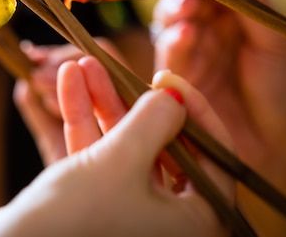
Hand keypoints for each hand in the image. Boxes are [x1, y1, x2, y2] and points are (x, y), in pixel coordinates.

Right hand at [0, 58, 234, 236]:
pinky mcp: (98, 207)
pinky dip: (86, 123)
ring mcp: (132, 213)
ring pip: (126, 147)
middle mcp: (169, 221)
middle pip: (163, 146)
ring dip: (103, 103)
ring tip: (82, 64)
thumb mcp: (122, 159)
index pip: (215, 157)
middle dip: (132, 100)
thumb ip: (154, 120)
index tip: (164, 77)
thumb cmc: (78, 218)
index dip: (193, 110)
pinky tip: (71, 84)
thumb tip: (175, 96)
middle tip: (116, 66)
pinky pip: (100, 158)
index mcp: (197, 222)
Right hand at [151, 0, 285, 234]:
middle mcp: (207, 29)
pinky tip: (186, 34)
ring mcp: (189, 53)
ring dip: (176, 12)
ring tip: (189, 14)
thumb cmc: (283, 92)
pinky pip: (168, 52)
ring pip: (170, 21)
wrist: (278, 148)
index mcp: (232, 15)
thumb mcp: (272, 37)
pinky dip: (175, 40)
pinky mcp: (174, 78)